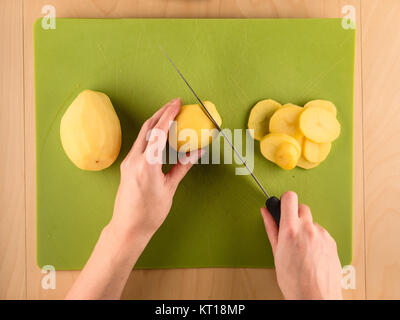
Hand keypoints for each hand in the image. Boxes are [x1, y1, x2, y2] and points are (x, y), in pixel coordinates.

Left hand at [67, 98, 200, 299]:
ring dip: (155, 122)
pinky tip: (160, 135)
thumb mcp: (169, 188)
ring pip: (142, 135)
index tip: (177, 103)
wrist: (128, 227)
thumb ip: (182, 166)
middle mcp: (134, 159)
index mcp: (147, 164)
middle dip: (161, 113)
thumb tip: (197, 151)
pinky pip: (140, 144)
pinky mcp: (127, 166)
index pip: (158, 132)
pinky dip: (151, 135)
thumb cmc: (150, 212)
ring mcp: (128, 162)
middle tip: (174, 104)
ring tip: (169, 116)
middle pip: (147, 128)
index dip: (169, 114)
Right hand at [261, 191, 342, 299]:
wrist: (316, 298)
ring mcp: (322, 235)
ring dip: (306, 229)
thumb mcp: (277, 254)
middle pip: (302, 207)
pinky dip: (315, 238)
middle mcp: (308, 229)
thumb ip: (271, 229)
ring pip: (312, 222)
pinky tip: (311, 253)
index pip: (289, 198)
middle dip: (295, 215)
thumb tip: (267, 214)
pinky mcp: (332, 242)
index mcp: (291, 230)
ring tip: (301, 249)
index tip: (282, 205)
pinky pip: (321, 233)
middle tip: (290, 230)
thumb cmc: (295, 282)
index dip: (285, 200)